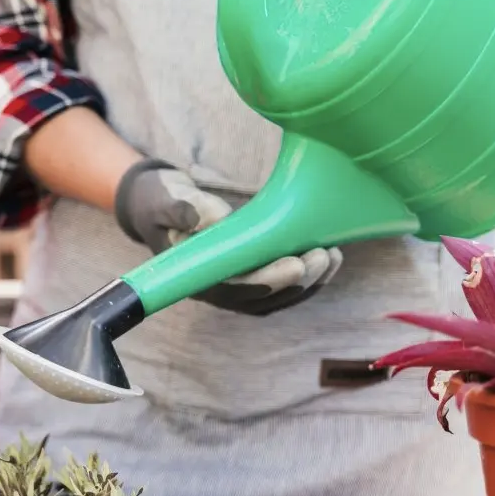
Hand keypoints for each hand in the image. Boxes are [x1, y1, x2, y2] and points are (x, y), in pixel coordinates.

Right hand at [114, 158, 343, 314]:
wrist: (161, 201)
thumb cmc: (161, 199)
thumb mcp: (164, 197)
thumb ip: (183, 208)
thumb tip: (213, 220)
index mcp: (196, 276)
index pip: (235, 289)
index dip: (267, 283)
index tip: (295, 265)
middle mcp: (218, 287)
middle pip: (263, 297)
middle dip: (299, 281)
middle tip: (324, 256)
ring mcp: (237, 283)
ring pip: (279, 295)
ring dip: (310, 281)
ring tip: (333, 256)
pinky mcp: (253, 272)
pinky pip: (284, 283)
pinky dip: (309, 275)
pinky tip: (330, 256)